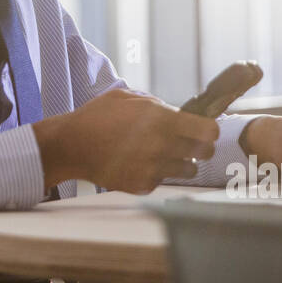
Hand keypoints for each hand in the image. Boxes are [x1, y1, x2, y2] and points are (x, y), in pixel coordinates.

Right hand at [33, 89, 218, 194]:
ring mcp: (152, 168)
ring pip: (188, 171)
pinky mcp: (142, 185)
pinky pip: (163, 181)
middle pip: (204, 153)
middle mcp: (161, 146)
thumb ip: (156, 104)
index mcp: (161, 120)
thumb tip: (177, 112)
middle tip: (188, 144)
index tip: (204, 130)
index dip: (209, 130)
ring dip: (180, 163)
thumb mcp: (126, 98)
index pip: (208, 131)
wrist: (71, 145)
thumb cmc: (97, 117)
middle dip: (199, 148)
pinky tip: (140, 164)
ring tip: (162, 155)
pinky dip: (156, 174)